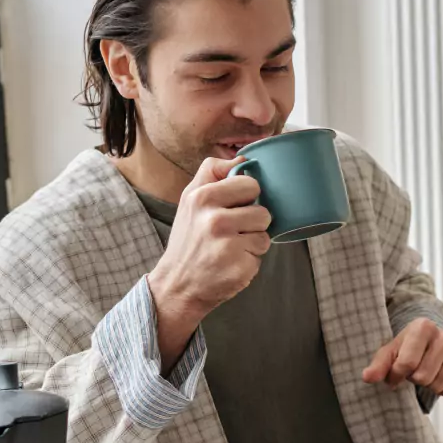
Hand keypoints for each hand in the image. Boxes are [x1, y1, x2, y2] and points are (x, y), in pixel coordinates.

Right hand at [147, 157, 270, 368]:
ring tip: (231, 247)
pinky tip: (231, 262)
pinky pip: (261, 254)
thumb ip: (213, 174)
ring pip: (265, 233)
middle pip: (263, 210)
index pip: (250, 183)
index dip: (247, 196)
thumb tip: (244, 158)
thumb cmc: (189, 239)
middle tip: (232, 231)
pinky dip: (250, 259)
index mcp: (201, 197)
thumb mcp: (190, 200)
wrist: (177, 284)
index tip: (233, 206)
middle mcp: (213, 219)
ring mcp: (227, 244)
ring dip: (253, 241)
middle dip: (253, 221)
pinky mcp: (239, 266)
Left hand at [362, 318, 442, 396]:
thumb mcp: (388, 352)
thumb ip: (378, 365)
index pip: (407, 364)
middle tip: (413, 371)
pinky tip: (438, 377)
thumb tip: (368, 377)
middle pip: (423, 377)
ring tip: (426, 372)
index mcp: (424, 327)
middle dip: (414, 379)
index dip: (396, 374)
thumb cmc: (406, 348)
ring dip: (428, 385)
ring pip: (438, 385)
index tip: (395, 372)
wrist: (428, 342)